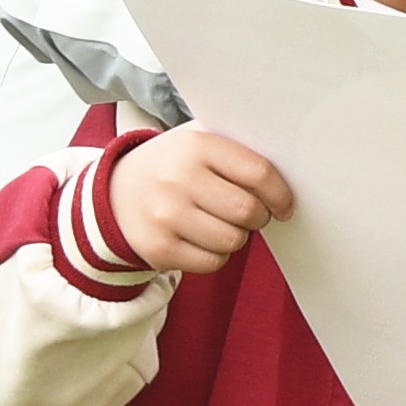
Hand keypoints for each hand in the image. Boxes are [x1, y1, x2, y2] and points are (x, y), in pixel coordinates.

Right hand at [105, 127, 293, 273]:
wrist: (114, 194)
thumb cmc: (173, 166)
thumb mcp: (197, 142)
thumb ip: (237, 150)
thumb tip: (291, 171)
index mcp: (195, 146)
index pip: (258, 173)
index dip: (281, 193)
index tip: (284, 204)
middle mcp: (178, 179)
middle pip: (248, 212)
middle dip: (259, 216)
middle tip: (252, 213)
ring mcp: (166, 216)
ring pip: (233, 241)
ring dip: (238, 236)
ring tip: (222, 222)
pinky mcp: (159, 249)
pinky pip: (213, 263)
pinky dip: (217, 255)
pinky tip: (204, 238)